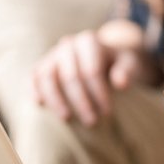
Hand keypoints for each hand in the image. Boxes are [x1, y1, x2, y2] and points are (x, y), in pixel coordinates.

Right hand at [31, 29, 151, 125]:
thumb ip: (127, 71)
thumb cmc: (119, 64)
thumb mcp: (130, 64)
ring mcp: (53, 54)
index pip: (91, 70)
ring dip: (56, 99)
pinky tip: (39, 104)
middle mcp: (68, 45)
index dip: (99, 92)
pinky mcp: (42, 65)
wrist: (105, 60)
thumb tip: (120, 82)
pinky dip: (34, 89)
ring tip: (66, 119)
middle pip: (70, 75)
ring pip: (48, 76)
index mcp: (89, 41)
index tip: (107, 112)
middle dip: (81, 101)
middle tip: (92, 121)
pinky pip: (34, 76)